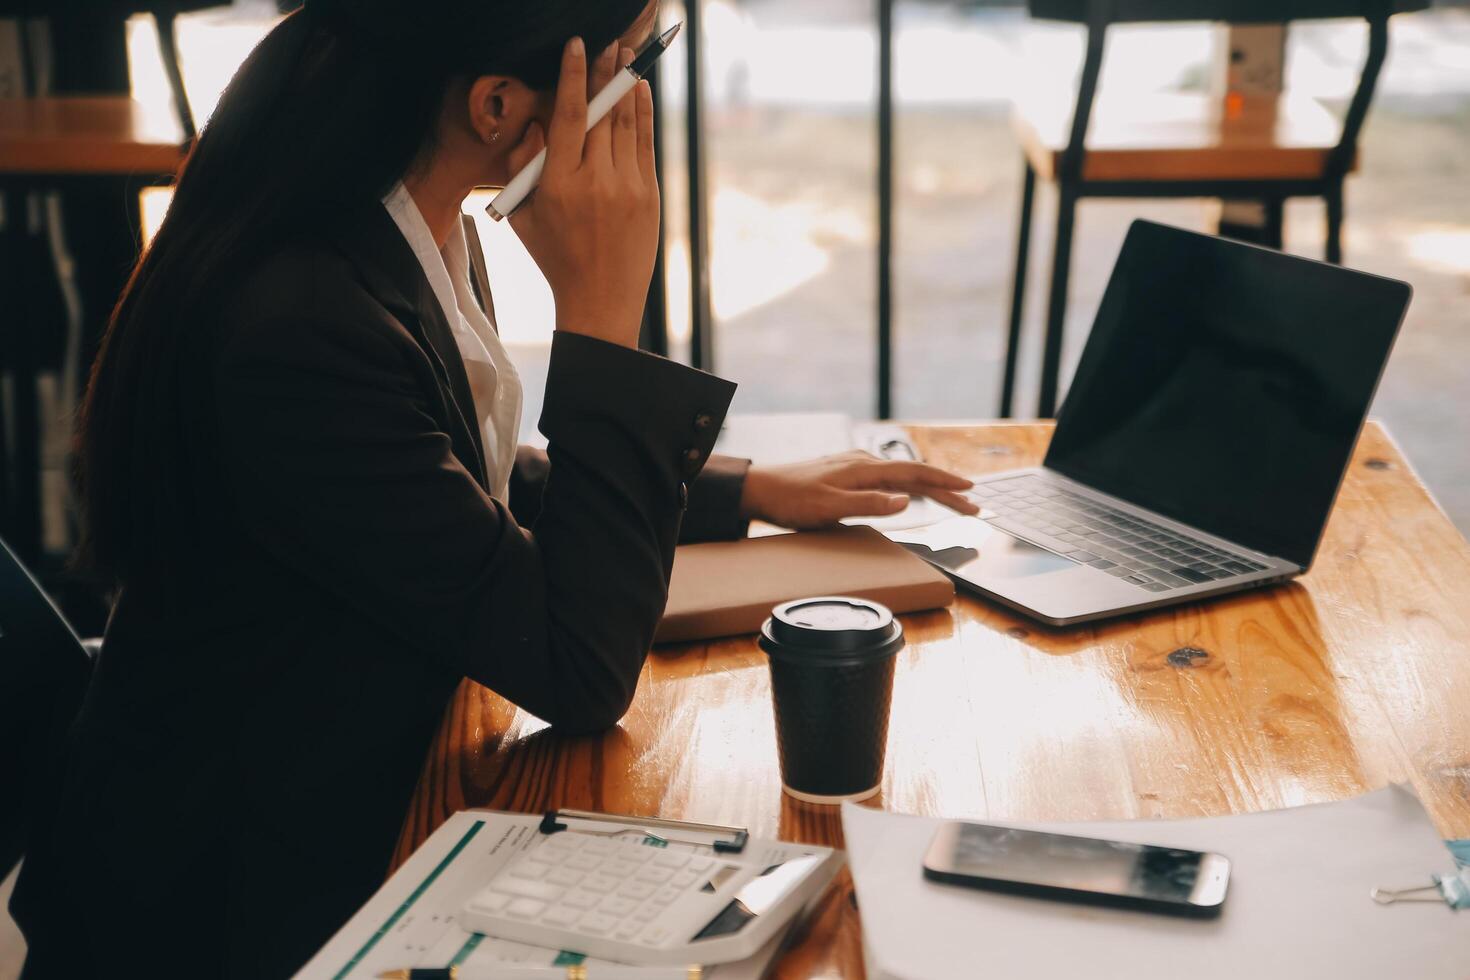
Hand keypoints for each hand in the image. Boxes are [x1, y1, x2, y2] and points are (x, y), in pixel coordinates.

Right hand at [508, 39, 659, 348]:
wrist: (600, 300)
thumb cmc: (555, 256)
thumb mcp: (522, 216)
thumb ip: (523, 167)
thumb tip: (539, 126)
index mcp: (559, 184)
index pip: (570, 116)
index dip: (575, 77)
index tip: (578, 47)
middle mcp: (596, 181)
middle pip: (602, 113)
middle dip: (606, 73)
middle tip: (608, 44)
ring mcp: (627, 188)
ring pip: (626, 124)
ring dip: (626, 86)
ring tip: (625, 57)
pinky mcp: (649, 196)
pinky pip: (645, 144)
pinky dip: (643, 114)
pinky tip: (639, 91)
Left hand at [739, 451, 979, 529]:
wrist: (759, 489)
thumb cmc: (790, 500)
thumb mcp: (828, 508)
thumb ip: (867, 504)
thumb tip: (905, 501)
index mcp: (864, 469)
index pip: (915, 474)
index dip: (945, 483)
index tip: (970, 491)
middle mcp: (864, 463)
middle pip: (915, 474)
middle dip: (946, 489)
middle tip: (973, 506)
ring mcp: (856, 466)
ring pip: (903, 476)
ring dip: (930, 488)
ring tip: (953, 500)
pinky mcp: (847, 473)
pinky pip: (889, 478)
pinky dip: (909, 486)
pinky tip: (912, 493)